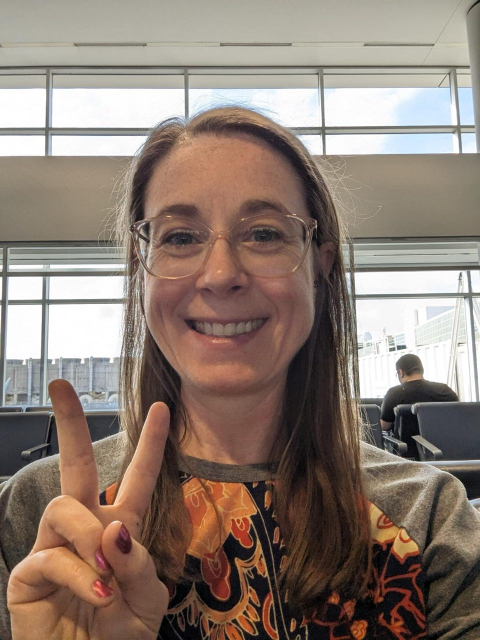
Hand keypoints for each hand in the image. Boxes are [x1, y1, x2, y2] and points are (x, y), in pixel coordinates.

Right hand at [7, 380, 169, 639]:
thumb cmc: (122, 635)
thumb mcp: (148, 600)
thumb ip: (139, 563)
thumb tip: (112, 530)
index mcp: (120, 528)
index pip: (136, 477)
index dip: (150, 443)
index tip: (161, 407)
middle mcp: (85, 528)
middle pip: (77, 464)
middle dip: (70, 423)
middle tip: (60, 386)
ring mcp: (53, 546)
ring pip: (64, 507)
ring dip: (89, 538)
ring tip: (104, 579)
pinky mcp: (29, 572)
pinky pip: (50, 555)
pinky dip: (78, 575)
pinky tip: (93, 595)